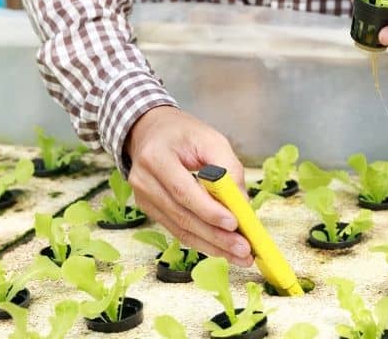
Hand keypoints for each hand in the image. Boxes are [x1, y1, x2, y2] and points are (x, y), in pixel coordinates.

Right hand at [125, 106, 253, 266]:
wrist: (151, 132)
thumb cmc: (184, 134)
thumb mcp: (211, 139)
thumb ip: (229, 169)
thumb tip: (243, 205)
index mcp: (156, 157)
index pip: (183, 191)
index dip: (208, 210)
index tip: (234, 224)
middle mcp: (143, 180)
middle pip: (182, 216)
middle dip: (216, 236)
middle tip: (244, 250)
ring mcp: (143, 198)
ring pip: (180, 229)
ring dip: (212, 246)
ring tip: (240, 255)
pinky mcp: (149, 210)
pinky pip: (177, 231)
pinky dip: (202, 242)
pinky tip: (222, 249)